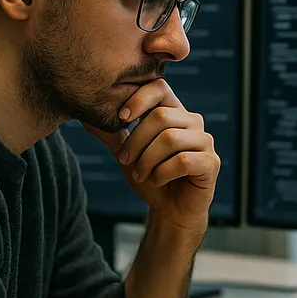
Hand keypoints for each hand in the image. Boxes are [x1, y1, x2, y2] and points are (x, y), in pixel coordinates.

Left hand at [83, 79, 218, 230]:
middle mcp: (193, 121)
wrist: (171, 210)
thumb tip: (85, 117)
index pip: (159, 87)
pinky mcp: (211, 162)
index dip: (138, 99)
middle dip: (136, 141)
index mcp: (174, 111)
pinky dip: (162, 173)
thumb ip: (111, 134)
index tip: (120, 119)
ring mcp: (205, 141)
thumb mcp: (127, 153)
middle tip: (124, 160)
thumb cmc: (152, 177)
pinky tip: (157, 181)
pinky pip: (183, 161)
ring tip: (140, 174)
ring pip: (169, 139)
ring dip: (146, 160)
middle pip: (160, 116)